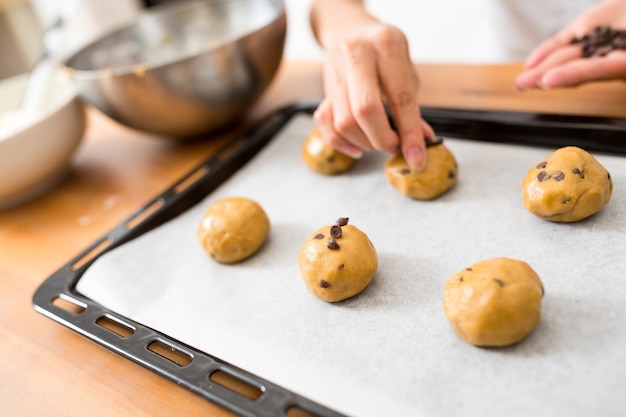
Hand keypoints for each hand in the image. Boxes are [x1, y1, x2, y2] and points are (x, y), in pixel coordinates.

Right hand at [313, 22, 432, 169]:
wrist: (350, 31)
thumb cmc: (385, 53)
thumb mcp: (406, 70)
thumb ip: (412, 106)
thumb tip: (420, 142)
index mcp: (387, 44)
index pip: (399, 97)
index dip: (409, 132)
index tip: (417, 158)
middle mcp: (357, 54)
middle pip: (365, 110)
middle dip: (383, 139)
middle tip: (395, 147)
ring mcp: (336, 70)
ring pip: (344, 121)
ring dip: (365, 142)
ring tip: (379, 142)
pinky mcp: (323, 87)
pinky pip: (325, 123)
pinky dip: (340, 142)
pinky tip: (357, 147)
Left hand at [515, 0, 625, 89]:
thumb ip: (622, 57)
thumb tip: (615, 58)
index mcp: (625, 63)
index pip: (598, 69)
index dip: (574, 75)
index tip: (549, 81)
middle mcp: (610, 56)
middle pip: (575, 68)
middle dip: (547, 77)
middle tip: (523, 85)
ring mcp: (596, 43)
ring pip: (565, 57)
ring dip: (540, 69)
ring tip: (520, 82)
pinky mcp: (587, 28)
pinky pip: (563, 42)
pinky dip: (546, 51)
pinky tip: (531, 64)